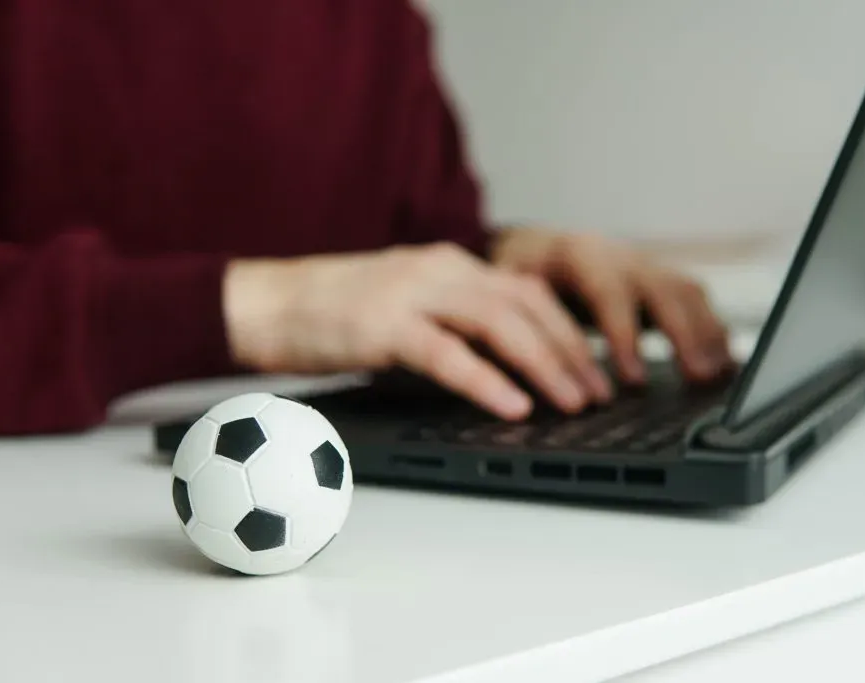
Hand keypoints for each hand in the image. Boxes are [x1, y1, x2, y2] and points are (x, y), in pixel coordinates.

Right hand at [222, 243, 611, 419]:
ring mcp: (411, 293)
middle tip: (599, 392)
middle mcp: (439, 269)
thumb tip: (506, 370)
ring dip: (543, 364)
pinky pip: (447, 353)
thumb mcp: (407, 311)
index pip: (527, 291)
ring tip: (572, 402)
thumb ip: (454, 328)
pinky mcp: (382, 325)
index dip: (568, 330)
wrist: (265, 304)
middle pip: (526, 304)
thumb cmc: (334, 314)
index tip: (596, 367)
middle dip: (570, 350)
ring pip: (498, 323)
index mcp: (449, 265)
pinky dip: (485, 380)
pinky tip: (513, 405)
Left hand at [491, 227, 732, 382]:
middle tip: (695, 377)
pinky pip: (694, 301)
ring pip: (685, 291)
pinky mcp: (657, 282)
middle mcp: (617, 255)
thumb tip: (523, 366)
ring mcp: (642, 266)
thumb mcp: (503, 292)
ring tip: (714, 378)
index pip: (607, 290)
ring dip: (706, 333)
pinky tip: (723, 366)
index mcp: (576, 254)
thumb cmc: (515, 277)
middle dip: (682, 333)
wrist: (530, 250)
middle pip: (660, 286)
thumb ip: (515, 321)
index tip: (632, 378)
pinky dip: (712, 331)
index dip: (624, 333)